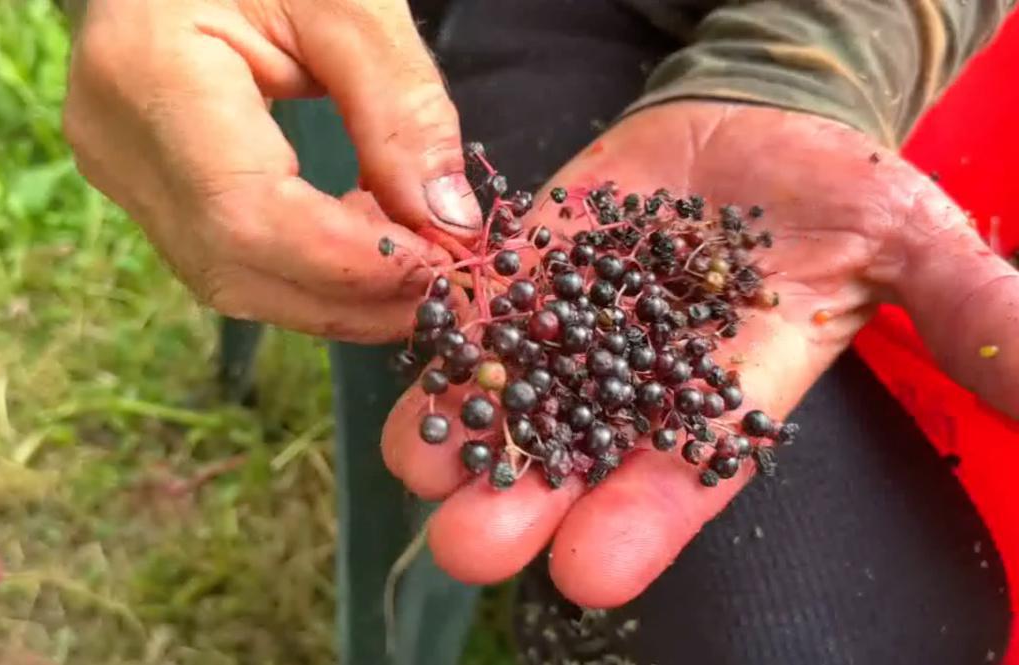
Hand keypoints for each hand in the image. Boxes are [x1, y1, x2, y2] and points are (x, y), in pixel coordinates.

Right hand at [62, 0, 480, 341]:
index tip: (442, 267)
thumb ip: (401, 108)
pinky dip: (305, 271)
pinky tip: (362, 244)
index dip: (348, 261)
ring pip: (230, 279)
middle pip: (234, 267)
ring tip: (413, 265)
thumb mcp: (348, 2)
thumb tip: (450, 223)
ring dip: (334, 294)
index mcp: (148, 72)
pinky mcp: (143, 188)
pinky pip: (226, 258)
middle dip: (352, 295)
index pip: (245, 212)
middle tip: (444, 286)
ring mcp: (122, 171)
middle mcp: (117, 141)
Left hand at [381, 101, 1018, 606]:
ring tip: (420, 460)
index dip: (643, 522)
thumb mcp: (908, 240)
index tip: (594, 571)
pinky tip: (416, 350)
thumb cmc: (835, 189)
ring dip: (462, 427)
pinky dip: (446, 325)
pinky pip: (478, 300)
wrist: (754, 124)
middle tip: (471, 544)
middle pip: (572, 456)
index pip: (684, 474)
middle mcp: (636, 377)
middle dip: (523, 502)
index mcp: (725, 394)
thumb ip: (964, 310)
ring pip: (508, 389)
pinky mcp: (526, 266)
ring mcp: (570, 321)